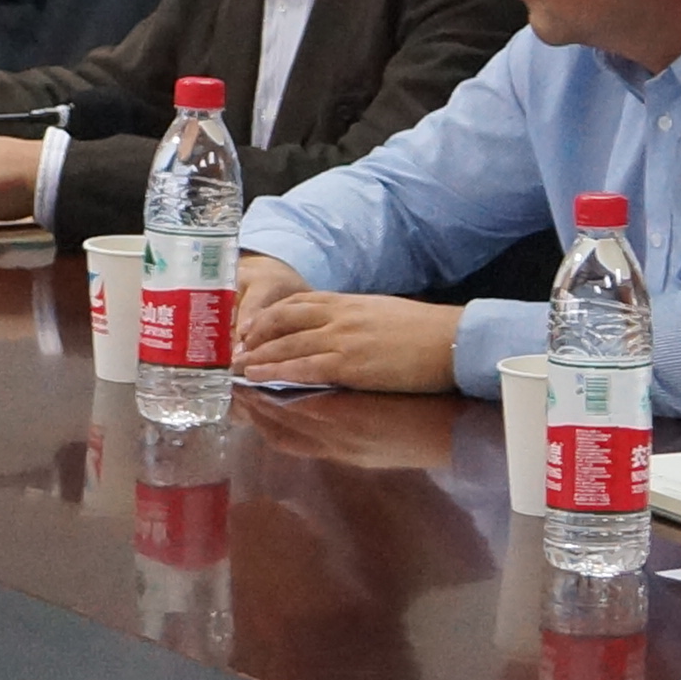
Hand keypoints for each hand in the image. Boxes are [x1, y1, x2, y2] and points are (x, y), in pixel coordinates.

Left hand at [232, 259, 460, 393]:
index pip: (295, 303)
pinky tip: (259, 377)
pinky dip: (278, 372)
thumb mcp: (379, 314)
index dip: (266, 317)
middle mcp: (339, 315)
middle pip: (282, 322)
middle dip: (253, 337)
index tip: (247, 329)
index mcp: (347, 302)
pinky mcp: (351, 364)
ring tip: (236, 367)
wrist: (450, 340)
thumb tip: (334, 330)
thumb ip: (352, 320)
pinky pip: (304, 367)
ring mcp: (343, 339)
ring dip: (257, 357)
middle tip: (230, 351)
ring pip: (287, 346)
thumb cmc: (422, 331)